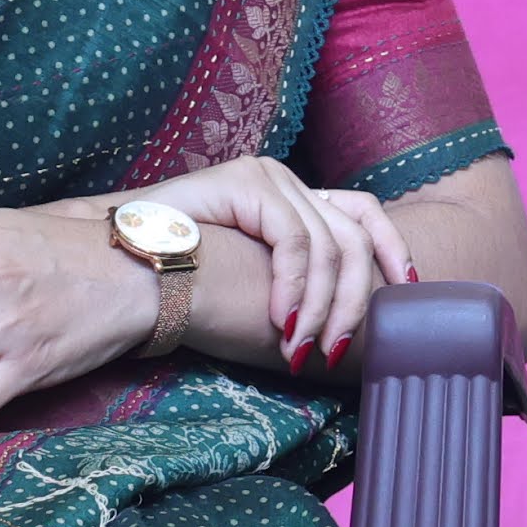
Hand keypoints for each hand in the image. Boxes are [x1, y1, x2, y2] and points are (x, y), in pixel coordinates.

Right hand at [152, 155, 413, 374]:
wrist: (118, 266)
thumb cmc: (181, 285)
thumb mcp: (255, 284)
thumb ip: (296, 285)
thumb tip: (344, 323)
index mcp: (293, 199)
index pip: (364, 215)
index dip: (393, 251)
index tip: (407, 292)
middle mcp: (286, 181)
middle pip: (355, 235)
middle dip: (355, 300)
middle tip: (334, 349)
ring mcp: (268, 177)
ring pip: (331, 245)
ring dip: (323, 305)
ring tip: (303, 347)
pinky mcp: (248, 182)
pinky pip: (296, 240)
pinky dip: (296, 286)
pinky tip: (282, 320)